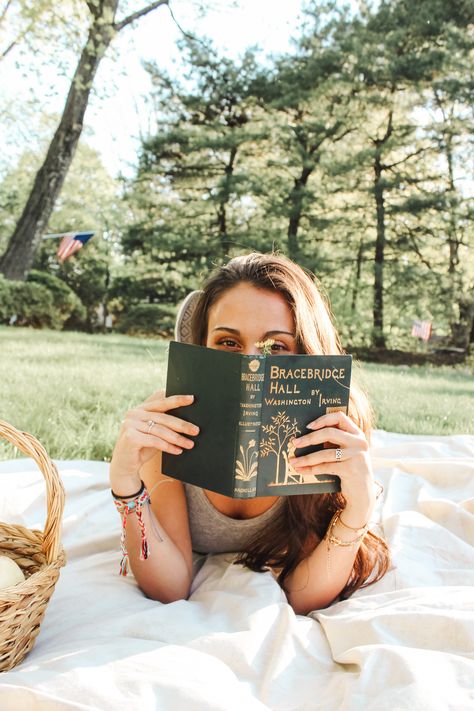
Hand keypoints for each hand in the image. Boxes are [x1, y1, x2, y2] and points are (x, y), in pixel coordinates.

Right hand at [110, 390, 198, 482]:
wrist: (125, 465)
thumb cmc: (143, 447)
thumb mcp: (154, 432)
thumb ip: (164, 423)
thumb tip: (188, 421)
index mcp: (140, 408)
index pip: (161, 401)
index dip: (176, 399)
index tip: (191, 399)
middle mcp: (134, 413)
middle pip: (163, 417)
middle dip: (182, 425)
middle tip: (196, 430)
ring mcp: (130, 424)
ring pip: (160, 430)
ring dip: (178, 438)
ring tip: (190, 444)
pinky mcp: (130, 436)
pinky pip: (155, 441)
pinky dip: (168, 447)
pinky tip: (178, 451)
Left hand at [289, 411, 374, 525]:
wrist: (363, 493)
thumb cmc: (349, 469)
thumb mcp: (346, 451)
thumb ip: (334, 442)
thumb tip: (306, 437)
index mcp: (357, 433)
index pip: (339, 417)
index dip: (323, 419)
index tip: (308, 426)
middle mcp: (359, 442)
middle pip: (330, 433)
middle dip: (309, 438)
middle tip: (295, 443)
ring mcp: (356, 455)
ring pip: (325, 453)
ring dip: (306, 458)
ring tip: (293, 461)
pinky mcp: (351, 469)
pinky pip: (326, 467)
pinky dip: (311, 469)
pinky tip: (301, 470)